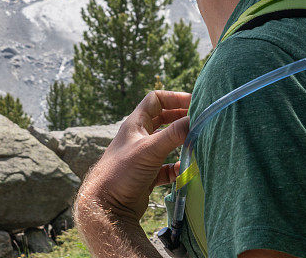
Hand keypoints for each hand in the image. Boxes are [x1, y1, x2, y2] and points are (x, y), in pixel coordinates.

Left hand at [76, 90, 190, 222]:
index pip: (155, 99)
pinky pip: (166, 167)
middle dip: (180, 118)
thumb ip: (174, 134)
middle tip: (199, 120)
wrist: (106, 208)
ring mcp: (142, 157)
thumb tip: (197, 119)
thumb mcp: (150, 149)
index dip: (174, 98)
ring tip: (197, 143)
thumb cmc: (122, 172)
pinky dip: (177, 168)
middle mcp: (138, 137)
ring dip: (180, 142)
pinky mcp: (146, 176)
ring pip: (165, 143)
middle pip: (162, 119)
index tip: (194, 103)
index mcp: (135, 124)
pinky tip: (185, 171)